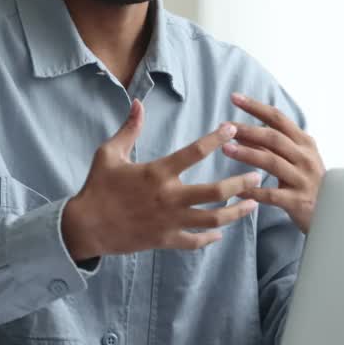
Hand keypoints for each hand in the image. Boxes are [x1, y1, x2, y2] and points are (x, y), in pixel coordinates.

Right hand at [61, 99, 261, 259]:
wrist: (86, 226)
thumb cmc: (97, 187)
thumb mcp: (109, 153)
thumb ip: (129, 129)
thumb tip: (138, 103)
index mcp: (157, 172)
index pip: (193, 152)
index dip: (216, 138)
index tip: (233, 129)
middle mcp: (168, 197)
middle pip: (215, 192)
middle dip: (240, 183)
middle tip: (258, 175)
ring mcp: (169, 221)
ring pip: (212, 219)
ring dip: (236, 212)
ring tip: (253, 204)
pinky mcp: (165, 240)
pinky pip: (195, 241)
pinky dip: (210, 238)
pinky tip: (220, 232)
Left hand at [222, 92, 324, 233]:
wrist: (332, 213)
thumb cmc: (307, 182)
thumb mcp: (295, 159)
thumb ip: (271, 146)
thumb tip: (241, 132)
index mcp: (304, 142)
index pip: (278, 118)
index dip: (256, 107)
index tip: (234, 97)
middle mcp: (305, 157)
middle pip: (274, 138)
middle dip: (247, 130)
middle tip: (224, 126)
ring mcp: (303, 179)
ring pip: (272, 162)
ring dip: (247, 154)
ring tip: (225, 149)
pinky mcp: (298, 200)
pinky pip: (271, 194)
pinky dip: (253, 190)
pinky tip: (236, 189)